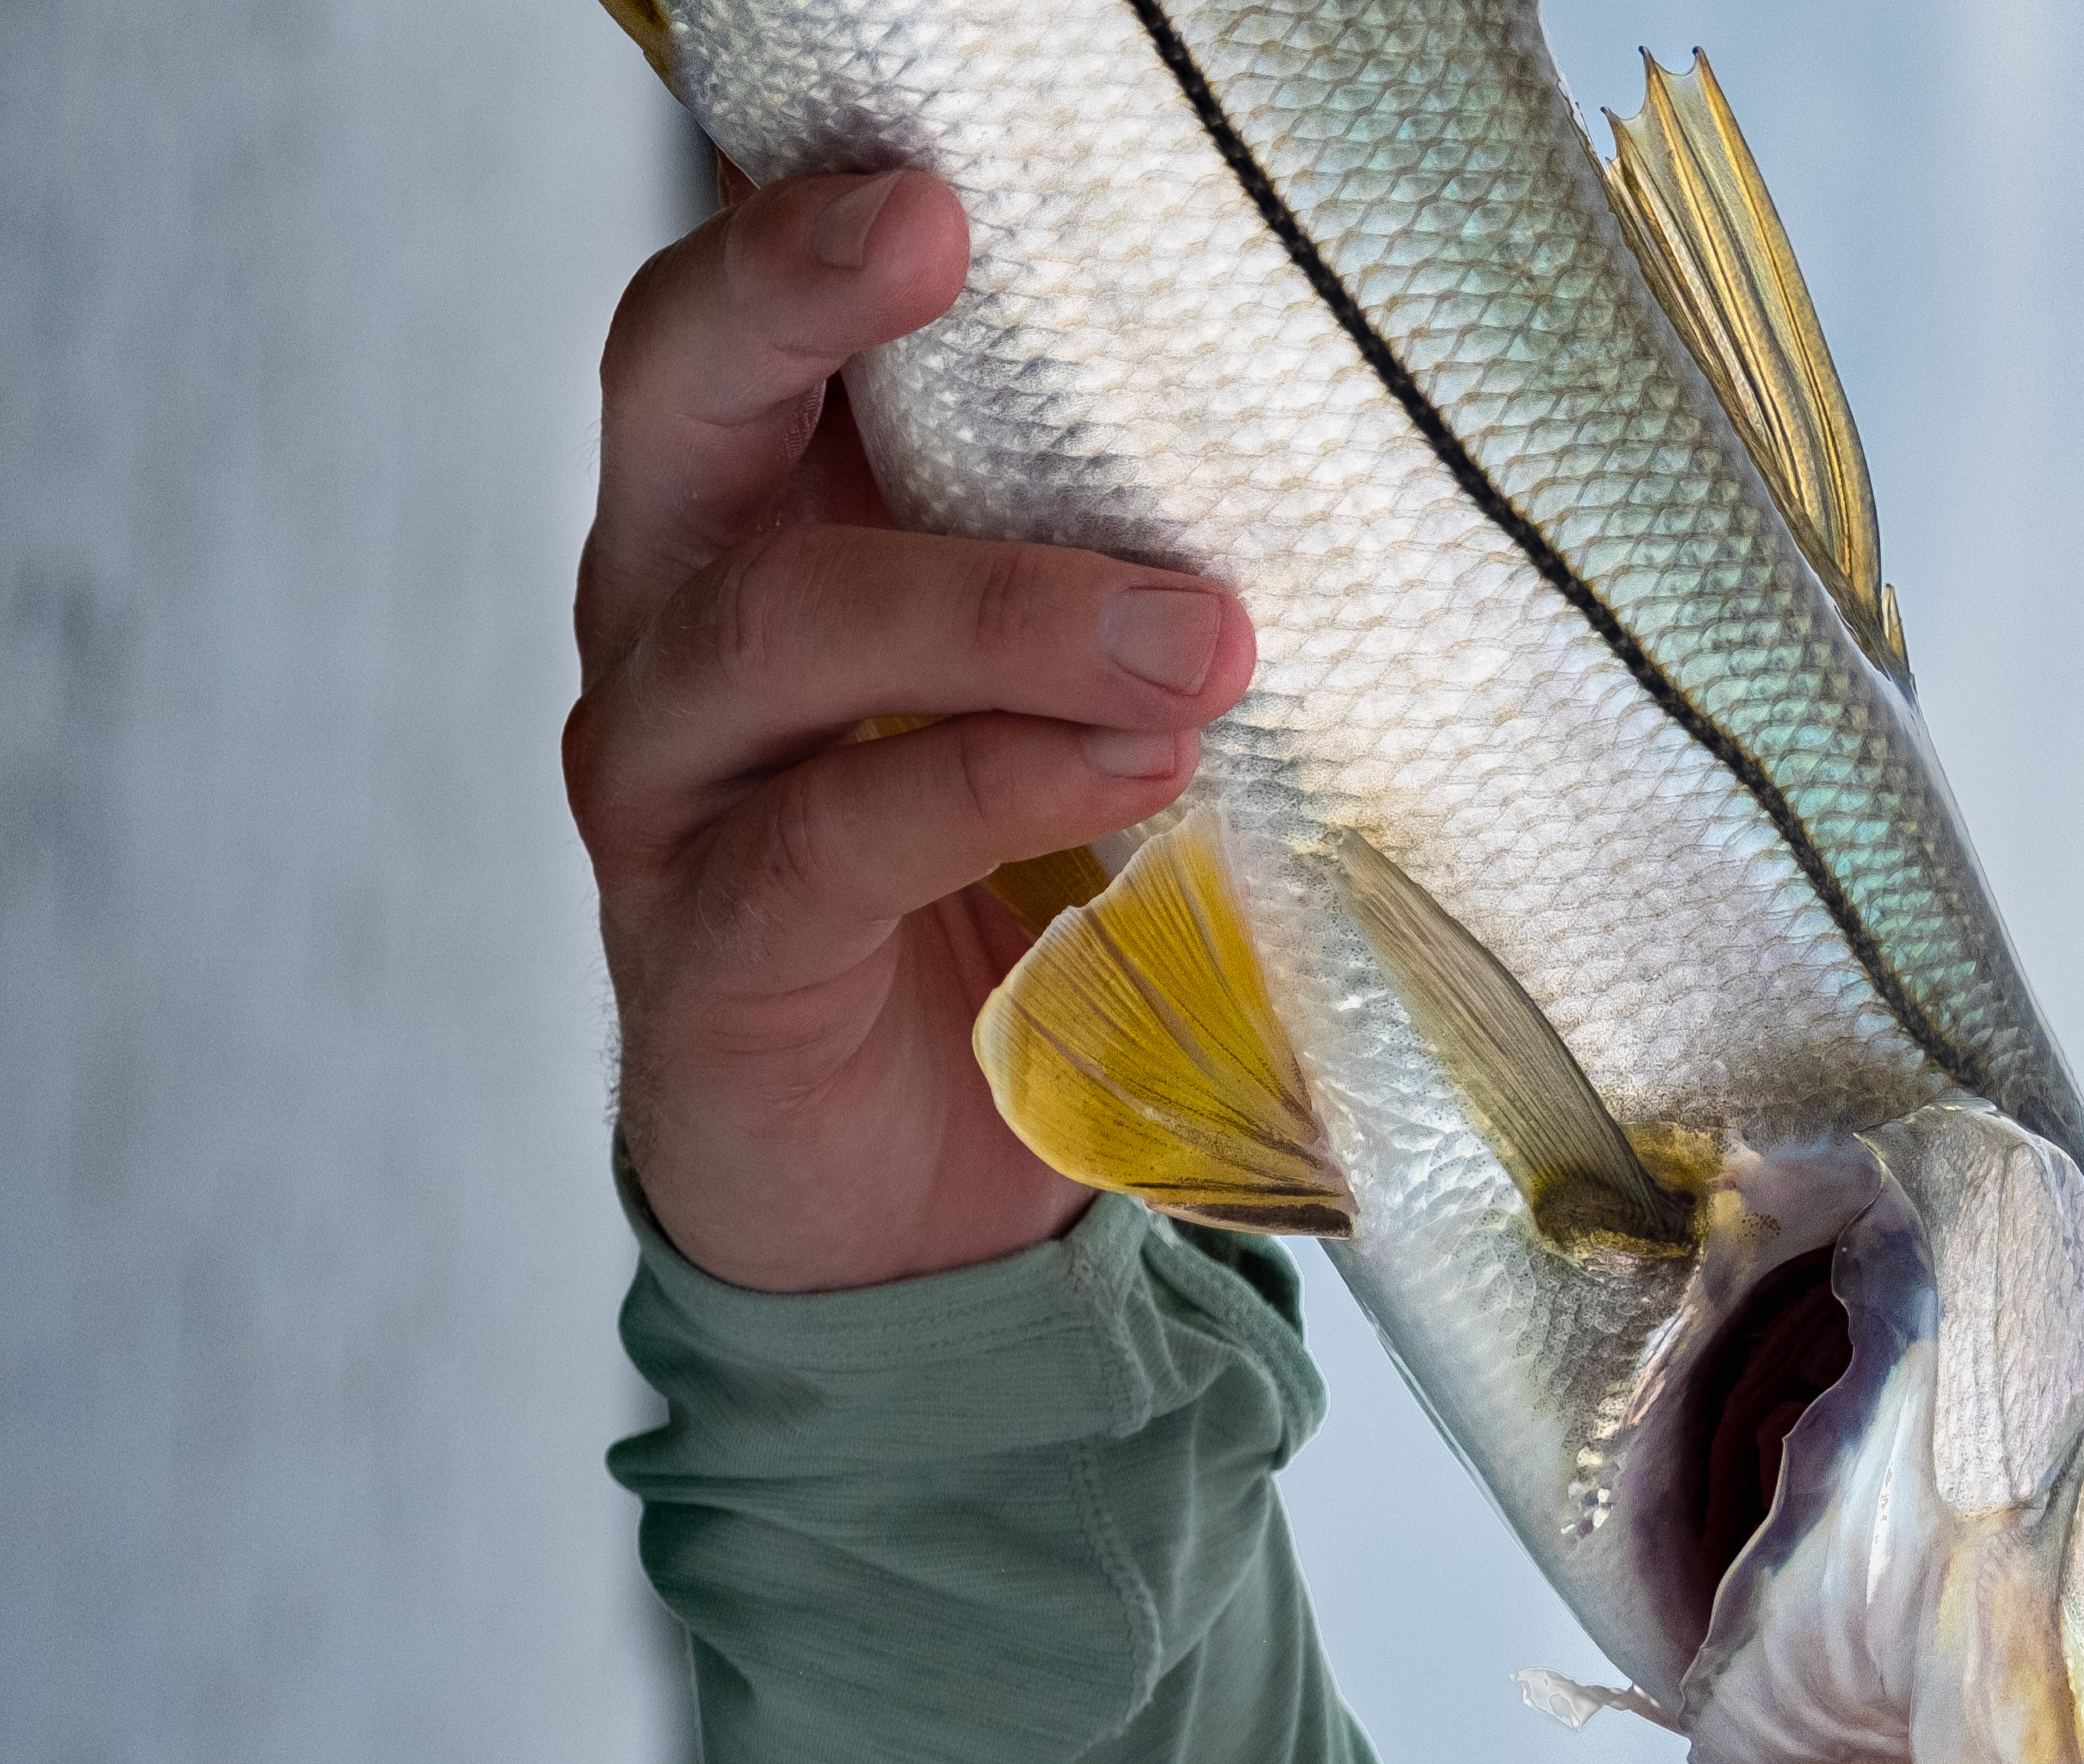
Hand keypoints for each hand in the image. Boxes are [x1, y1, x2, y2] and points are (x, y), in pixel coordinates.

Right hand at [566, 168, 1256, 1288]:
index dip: (803, 227)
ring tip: (1196, 638)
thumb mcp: (1045, 708)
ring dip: (1001, 611)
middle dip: (798, 303)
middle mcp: (676, 631)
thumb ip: (1103, 588)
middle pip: (680, 408)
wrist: (901, 1194)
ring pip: (779, 628)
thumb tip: (1327, 457)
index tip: (942, 165)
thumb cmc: (995, 908)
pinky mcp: (712, 950)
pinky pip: (835, 838)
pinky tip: (1137, 776)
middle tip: (941, 232)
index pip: (739, 332)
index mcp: (756, 532)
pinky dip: (997, 788)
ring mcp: (673, 793)